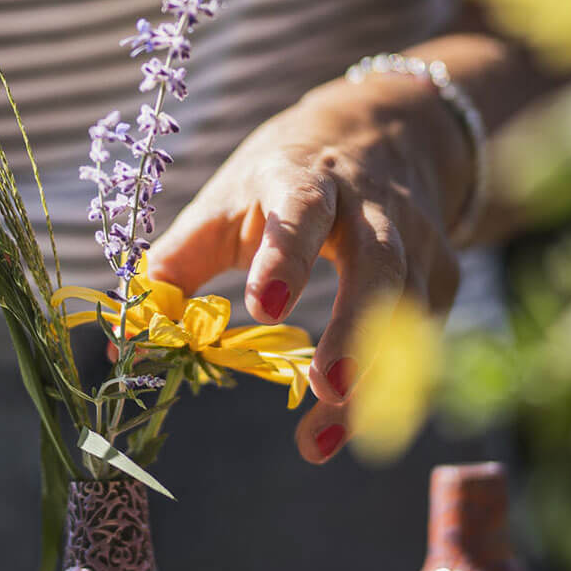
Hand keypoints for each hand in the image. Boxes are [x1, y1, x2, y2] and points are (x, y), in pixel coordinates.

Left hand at [146, 70, 471, 463]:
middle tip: (328, 390)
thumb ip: (180, 261)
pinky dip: (395, 382)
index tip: (262, 307)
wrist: (379, 132)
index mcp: (303, 179)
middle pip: (377, 263)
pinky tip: (357, 424)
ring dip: (373, 378)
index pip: (300, 211)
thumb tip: (129, 330)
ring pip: (408, 308)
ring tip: (323, 438)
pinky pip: (424, 332)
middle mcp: (369, 205)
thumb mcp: (227, 201)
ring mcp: (415, 236)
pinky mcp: (441, 270)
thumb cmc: (282, 178)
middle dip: (355, 328)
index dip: (284, 257)